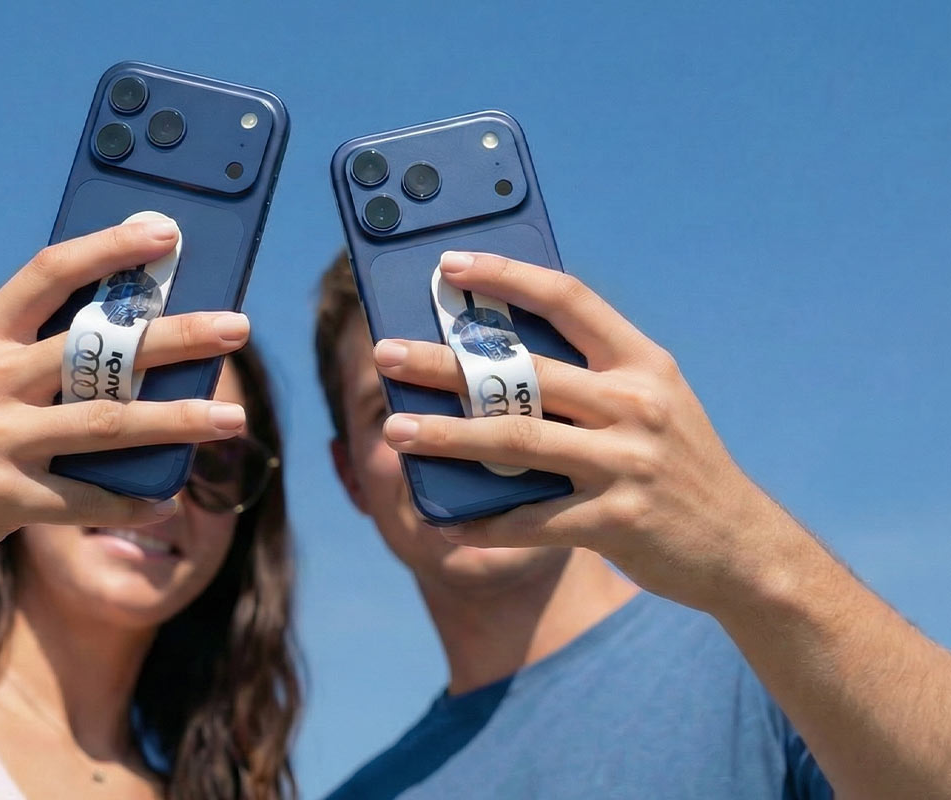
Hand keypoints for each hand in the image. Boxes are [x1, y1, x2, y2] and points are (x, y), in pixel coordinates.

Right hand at [0, 219, 251, 593]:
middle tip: (237, 327)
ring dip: (180, 420)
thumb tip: (133, 339)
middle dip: (177, 335)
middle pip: (100, 349)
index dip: (110, 246)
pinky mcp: (1, 498)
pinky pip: (86, 499)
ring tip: (233, 418)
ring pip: (108, 424)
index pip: (50, 273)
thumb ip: (33, 356)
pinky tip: (167, 498)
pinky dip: (131, 501)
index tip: (166, 232)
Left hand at [372, 250, 796, 610]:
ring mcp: (628, 463)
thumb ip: (590, 378)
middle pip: (523, 374)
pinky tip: (444, 524)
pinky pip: (531, 520)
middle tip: (384, 354)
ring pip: (516, 441)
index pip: (568, 299)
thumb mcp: (652, 403)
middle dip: (445, 362)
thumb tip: (493, 361)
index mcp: (643, 363)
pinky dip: (483, 524)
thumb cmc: (678, 466)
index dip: (506, 277)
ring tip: (394, 433)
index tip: (451, 266)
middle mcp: (637, 405)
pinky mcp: (617, 522)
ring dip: (446, 437)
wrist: (745, 548)